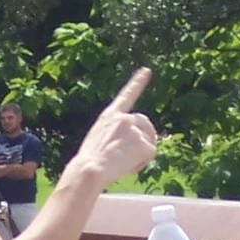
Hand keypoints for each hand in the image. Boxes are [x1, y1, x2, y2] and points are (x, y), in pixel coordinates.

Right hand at [69, 68, 156, 186]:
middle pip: (144, 122)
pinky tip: (128, 166)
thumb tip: (129, 143)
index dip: (137, 82)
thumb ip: (114, 132)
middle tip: (137, 152)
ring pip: (148, 141)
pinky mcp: (144, 144)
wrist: (90, 169)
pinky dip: (142, 162)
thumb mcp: (98, 138)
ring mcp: (135, 130)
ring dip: (140, 153)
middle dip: (146, 134)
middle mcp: (124, 118)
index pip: (126, 95)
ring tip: (124, 163)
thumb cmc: (89, 161)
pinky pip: (150, 153)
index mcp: (110, 115)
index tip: (146, 70)